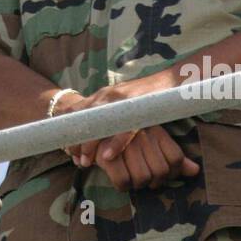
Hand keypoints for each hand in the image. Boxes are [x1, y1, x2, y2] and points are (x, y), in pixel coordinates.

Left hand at [58, 70, 182, 166]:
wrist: (172, 79)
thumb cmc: (144, 95)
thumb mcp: (119, 101)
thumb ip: (106, 113)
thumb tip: (92, 134)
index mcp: (102, 95)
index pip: (76, 112)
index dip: (69, 131)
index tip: (68, 150)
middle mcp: (108, 95)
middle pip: (82, 119)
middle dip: (76, 141)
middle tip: (74, 159)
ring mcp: (122, 99)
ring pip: (98, 123)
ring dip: (89, 144)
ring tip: (85, 162)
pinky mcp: (138, 106)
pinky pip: (123, 127)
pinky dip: (114, 143)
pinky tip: (107, 157)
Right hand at [93, 125, 199, 192]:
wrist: (87, 126)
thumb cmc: (123, 135)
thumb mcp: (150, 139)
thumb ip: (171, 155)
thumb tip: (194, 170)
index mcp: (154, 129)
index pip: (176, 158)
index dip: (172, 172)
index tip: (160, 173)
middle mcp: (142, 134)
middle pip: (161, 171)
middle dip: (154, 180)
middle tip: (143, 177)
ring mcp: (125, 144)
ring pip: (143, 178)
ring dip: (137, 183)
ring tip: (130, 176)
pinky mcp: (107, 155)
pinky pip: (123, 182)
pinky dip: (121, 185)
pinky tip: (118, 178)